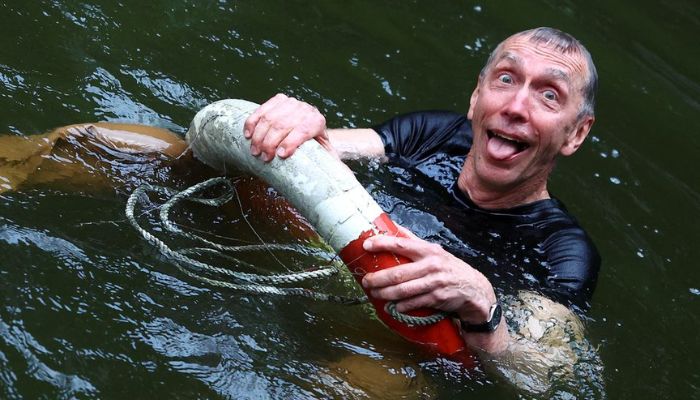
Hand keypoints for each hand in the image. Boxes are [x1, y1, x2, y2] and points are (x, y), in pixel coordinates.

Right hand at [243, 93, 334, 161]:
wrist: (310, 127)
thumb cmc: (316, 147)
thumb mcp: (327, 156)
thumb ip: (334, 166)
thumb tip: (344, 178)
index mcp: (318, 121)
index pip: (303, 130)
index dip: (291, 143)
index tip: (280, 156)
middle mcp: (305, 109)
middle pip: (283, 124)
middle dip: (270, 142)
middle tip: (263, 158)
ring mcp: (291, 103)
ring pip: (270, 118)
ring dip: (259, 135)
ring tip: (255, 151)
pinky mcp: (279, 100)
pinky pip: (262, 110)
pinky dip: (252, 122)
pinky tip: (248, 135)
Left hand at [361, 228, 496, 324]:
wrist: (474, 288)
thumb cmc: (448, 268)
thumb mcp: (434, 251)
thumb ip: (413, 241)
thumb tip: (393, 227)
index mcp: (427, 250)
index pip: (401, 244)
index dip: (382, 244)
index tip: (366, 245)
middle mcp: (431, 265)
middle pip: (398, 273)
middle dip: (378, 278)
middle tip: (366, 281)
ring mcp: (434, 282)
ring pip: (403, 290)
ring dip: (385, 293)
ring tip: (374, 293)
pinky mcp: (437, 298)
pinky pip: (414, 303)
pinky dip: (401, 305)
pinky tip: (393, 306)